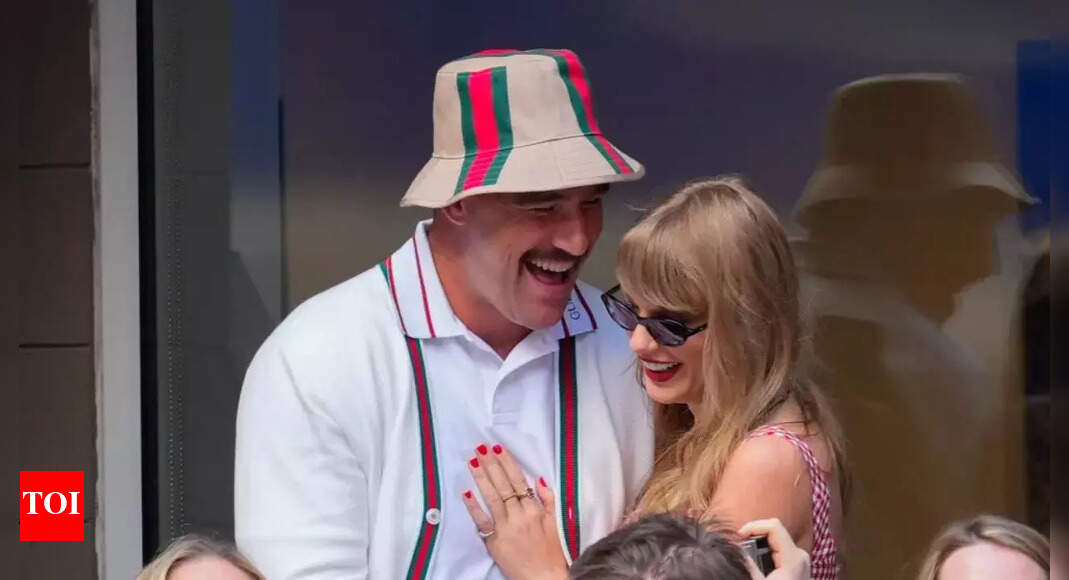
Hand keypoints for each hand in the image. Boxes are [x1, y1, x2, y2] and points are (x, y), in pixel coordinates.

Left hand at [462, 443, 568, 579]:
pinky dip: (473, 506)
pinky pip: (481, 521)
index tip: (498, 448)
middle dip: (491, 464)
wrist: (544, 578)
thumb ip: (548, 500)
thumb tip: (539, 478)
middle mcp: (519, 515)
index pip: (518, 480)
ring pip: (492, 497)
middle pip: (503, 485)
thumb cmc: (551, 552)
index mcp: (534, 510)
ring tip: (473, 461)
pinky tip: (466, 492)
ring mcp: (505, 527)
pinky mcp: (494, 541)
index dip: (507, 463)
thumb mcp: (556, 523)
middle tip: (480, 447)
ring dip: (482, 478)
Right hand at [738, 518, 810, 579]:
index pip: (773, 526)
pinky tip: (757, 562)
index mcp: (793, 558)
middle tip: (739, 547)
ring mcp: (800, 559)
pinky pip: (780, 548)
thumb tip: (735, 547)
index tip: (739, 536)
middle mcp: (800, 555)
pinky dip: (766, 551)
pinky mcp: (798, 564)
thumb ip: (748, 564)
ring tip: (747, 555)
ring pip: (776, 539)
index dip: (753, 526)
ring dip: (759, 544)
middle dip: (754, 536)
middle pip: (774, 531)